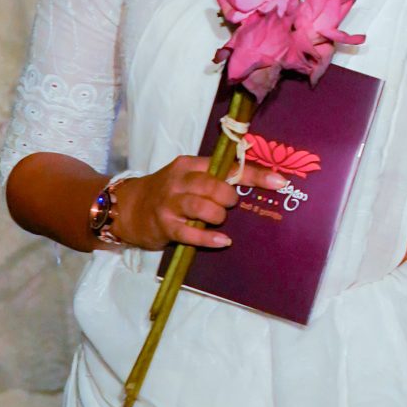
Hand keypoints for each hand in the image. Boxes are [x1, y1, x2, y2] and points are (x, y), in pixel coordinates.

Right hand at [113, 155, 286, 251]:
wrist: (126, 208)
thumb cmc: (167, 192)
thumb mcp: (188, 177)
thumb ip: (214, 177)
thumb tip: (251, 181)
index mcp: (190, 164)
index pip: (227, 167)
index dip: (254, 175)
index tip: (279, 182)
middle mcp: (180, 181)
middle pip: (214, 185)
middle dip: (229, 198)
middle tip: (229, 205)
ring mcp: (170, 203)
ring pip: (202, 207)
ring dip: (218, 215)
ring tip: (219, 219)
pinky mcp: (164, 225)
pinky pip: (190, 233)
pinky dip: (209, 238)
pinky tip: (222, 241)